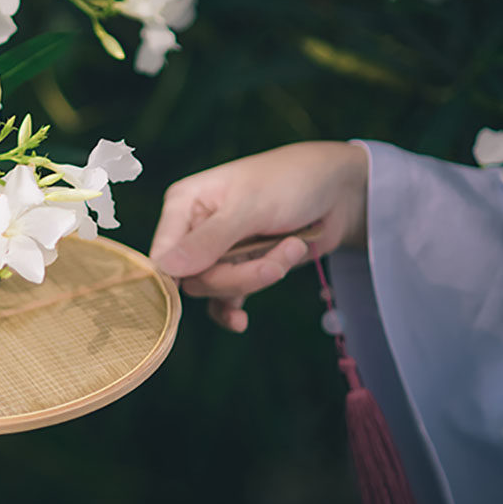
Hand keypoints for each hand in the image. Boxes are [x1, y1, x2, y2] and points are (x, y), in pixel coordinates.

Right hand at [149, 141, 367, 331]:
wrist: (339, 190)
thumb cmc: (290, 182)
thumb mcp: (250, 207)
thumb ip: (209, 240)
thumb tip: (166, 269)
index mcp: (185, 204)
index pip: (163, 255)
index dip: (181, 276)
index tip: (210, 282)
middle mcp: (194, 229)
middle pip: (193, 278)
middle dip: (236, 277)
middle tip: (274, 262)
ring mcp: (218, 251)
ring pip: (215, 290)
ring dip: (254, 279)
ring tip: (291, 250)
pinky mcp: (240, 268)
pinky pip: (224, 300)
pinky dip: (235, 309)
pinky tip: (241, 321)